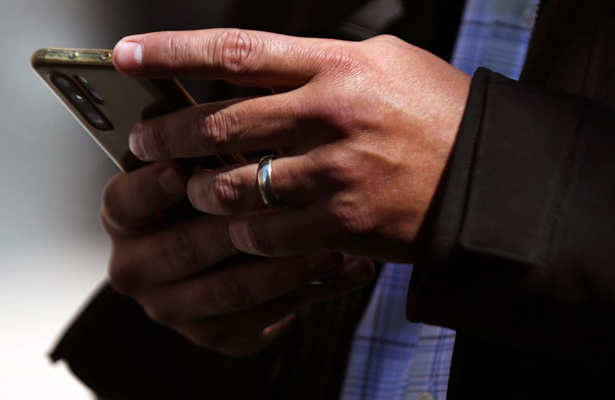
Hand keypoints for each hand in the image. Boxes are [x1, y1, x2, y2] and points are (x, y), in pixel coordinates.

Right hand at [102, 161, 374, 356]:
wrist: (226, 264)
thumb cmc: (214, 198)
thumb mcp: (202, 168)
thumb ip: (209, 145)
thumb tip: (251, 103)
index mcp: (126, 217)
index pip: (124, 202)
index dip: (151, 188)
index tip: (182, 169)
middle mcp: (137, 266)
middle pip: (186, 247)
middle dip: (241, 226)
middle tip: (292, 203)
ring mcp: (173, 306)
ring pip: (234, 288)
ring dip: (289, 266)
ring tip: (335, 246)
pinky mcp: (213, 334)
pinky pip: (267, 317)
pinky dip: (315, 292)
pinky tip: (351, 269)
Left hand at [114, 28, 470, 261]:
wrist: (489, 173)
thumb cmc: (436, 113)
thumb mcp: (382, 63)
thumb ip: (317, 64)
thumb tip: (253, 72)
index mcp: (337, 67)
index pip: (236, 51)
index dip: (172, 50)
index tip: (129, 54)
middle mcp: (331, 115)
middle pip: (219, 125)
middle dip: (169, 136)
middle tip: (147, 142)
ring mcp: (336, 173)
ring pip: (233, 188)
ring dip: (202, 193)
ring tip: (196, 191)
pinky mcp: (344, 224)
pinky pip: (267, 235)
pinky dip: (244, 234)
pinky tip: (244, 228)